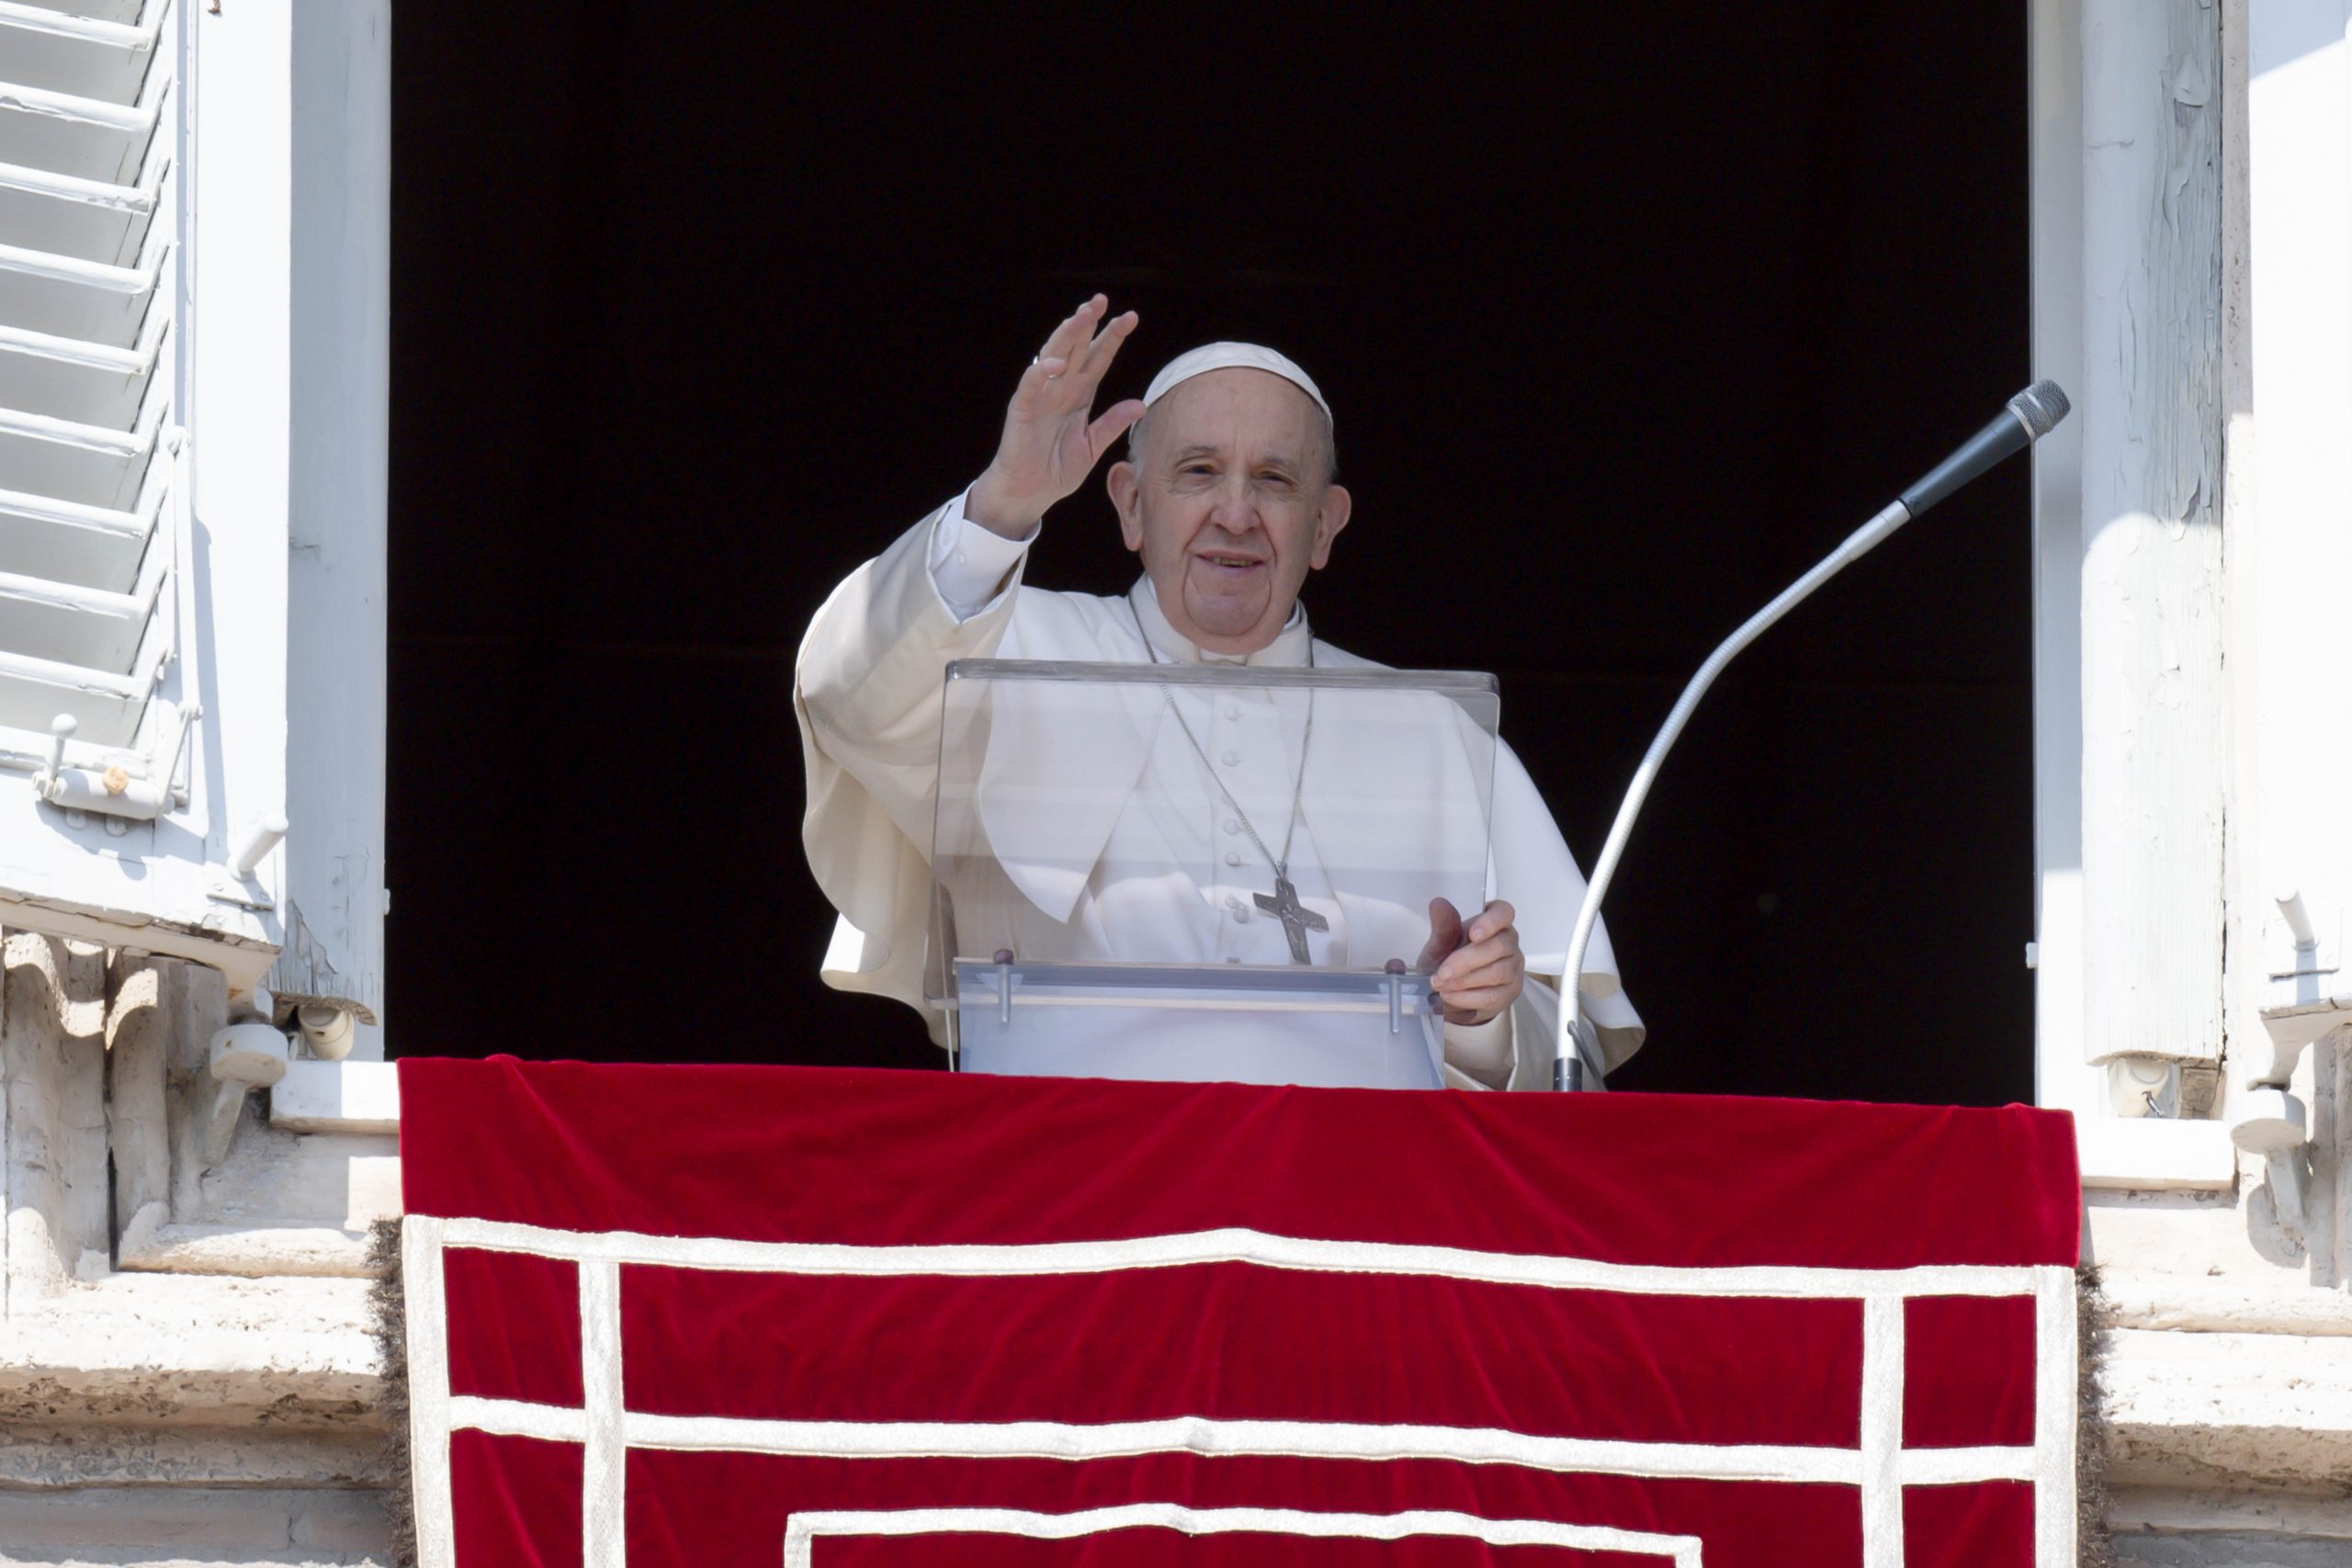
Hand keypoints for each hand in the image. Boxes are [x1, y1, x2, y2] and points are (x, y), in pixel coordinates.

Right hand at [967, 295, 1146, 536]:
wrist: (1030, 493)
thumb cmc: (1057, 469)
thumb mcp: (1092, 446)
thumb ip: (1112, 424)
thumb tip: (1140, 404)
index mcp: (1080, 394)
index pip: (1099, 358)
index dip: (1112, 338)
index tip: (1130, 317)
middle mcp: (1061, 389)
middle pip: (1076, 348)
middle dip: (1088, 324)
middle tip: (1101, 300)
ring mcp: (1040, 396)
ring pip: (1053, 356)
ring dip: (1066, 335)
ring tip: (1080, 315)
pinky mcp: (1021, 410)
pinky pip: (1030, 386)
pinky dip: (1041, 374)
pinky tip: (1055, 363)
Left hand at [1420, 897, 1524, 1026]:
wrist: (1450, 990)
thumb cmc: (1449, 960)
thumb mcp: (1440, 943)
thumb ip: (1443, 926)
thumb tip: (1438, 904)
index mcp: (1493, 922)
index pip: (1504, 913)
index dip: (1491, 922)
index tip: (1473, 934)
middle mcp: (1509, 941)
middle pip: (1497, 947)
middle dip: (1465, 961)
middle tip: (1442, 973)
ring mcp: (1513, 967)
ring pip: (1496, 973)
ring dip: (1464, 981)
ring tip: (1441, 984)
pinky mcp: (1511, 991)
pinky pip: (1493, 995)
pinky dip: (1467, 997)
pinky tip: (1450, 995)